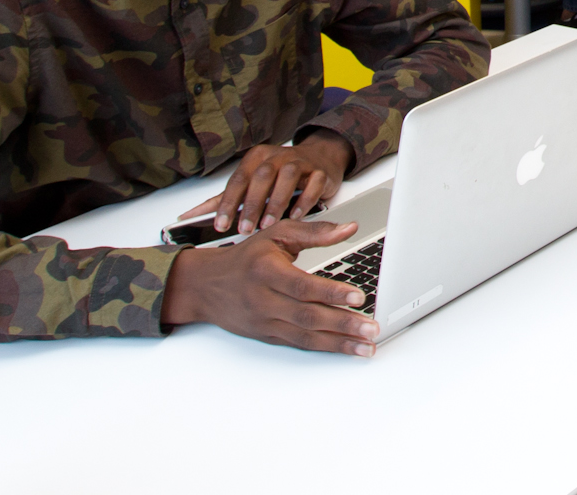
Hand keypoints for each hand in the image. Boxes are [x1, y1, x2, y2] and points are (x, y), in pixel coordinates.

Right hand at [160, 219, 378, 356]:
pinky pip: (298, 344)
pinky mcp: (268, 336)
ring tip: (366, 347)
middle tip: (371, 329)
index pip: (303, 286)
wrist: (205, 286)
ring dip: (339, 344)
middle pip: (307, 316)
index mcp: (266, 271)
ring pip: (305, 336)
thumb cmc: (246, 258)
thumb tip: (350, 227)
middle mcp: (264, 300)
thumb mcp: (277, 234)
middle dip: (343, 325)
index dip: (331, 294)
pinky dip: (324, 348)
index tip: (359, 298)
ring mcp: (265, 322)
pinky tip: (345, 348)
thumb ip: (315, 232)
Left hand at [184, 130, 352, 236]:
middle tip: (245, 228)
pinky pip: (313, 184)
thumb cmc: (279, 174)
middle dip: (252, 204)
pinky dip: (304, 201)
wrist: (318, 158)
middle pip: (262, 176)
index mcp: (256, 158)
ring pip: (288, 177)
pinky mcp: (320, 172)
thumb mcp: (250, 183)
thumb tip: (189, 216)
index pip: (238, 179)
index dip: (228, 203)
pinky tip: (295, 217)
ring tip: (269, 224)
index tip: (221, 225)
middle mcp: (277, 156)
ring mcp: (300, 162)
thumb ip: (223, 199)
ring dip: (277, 202)